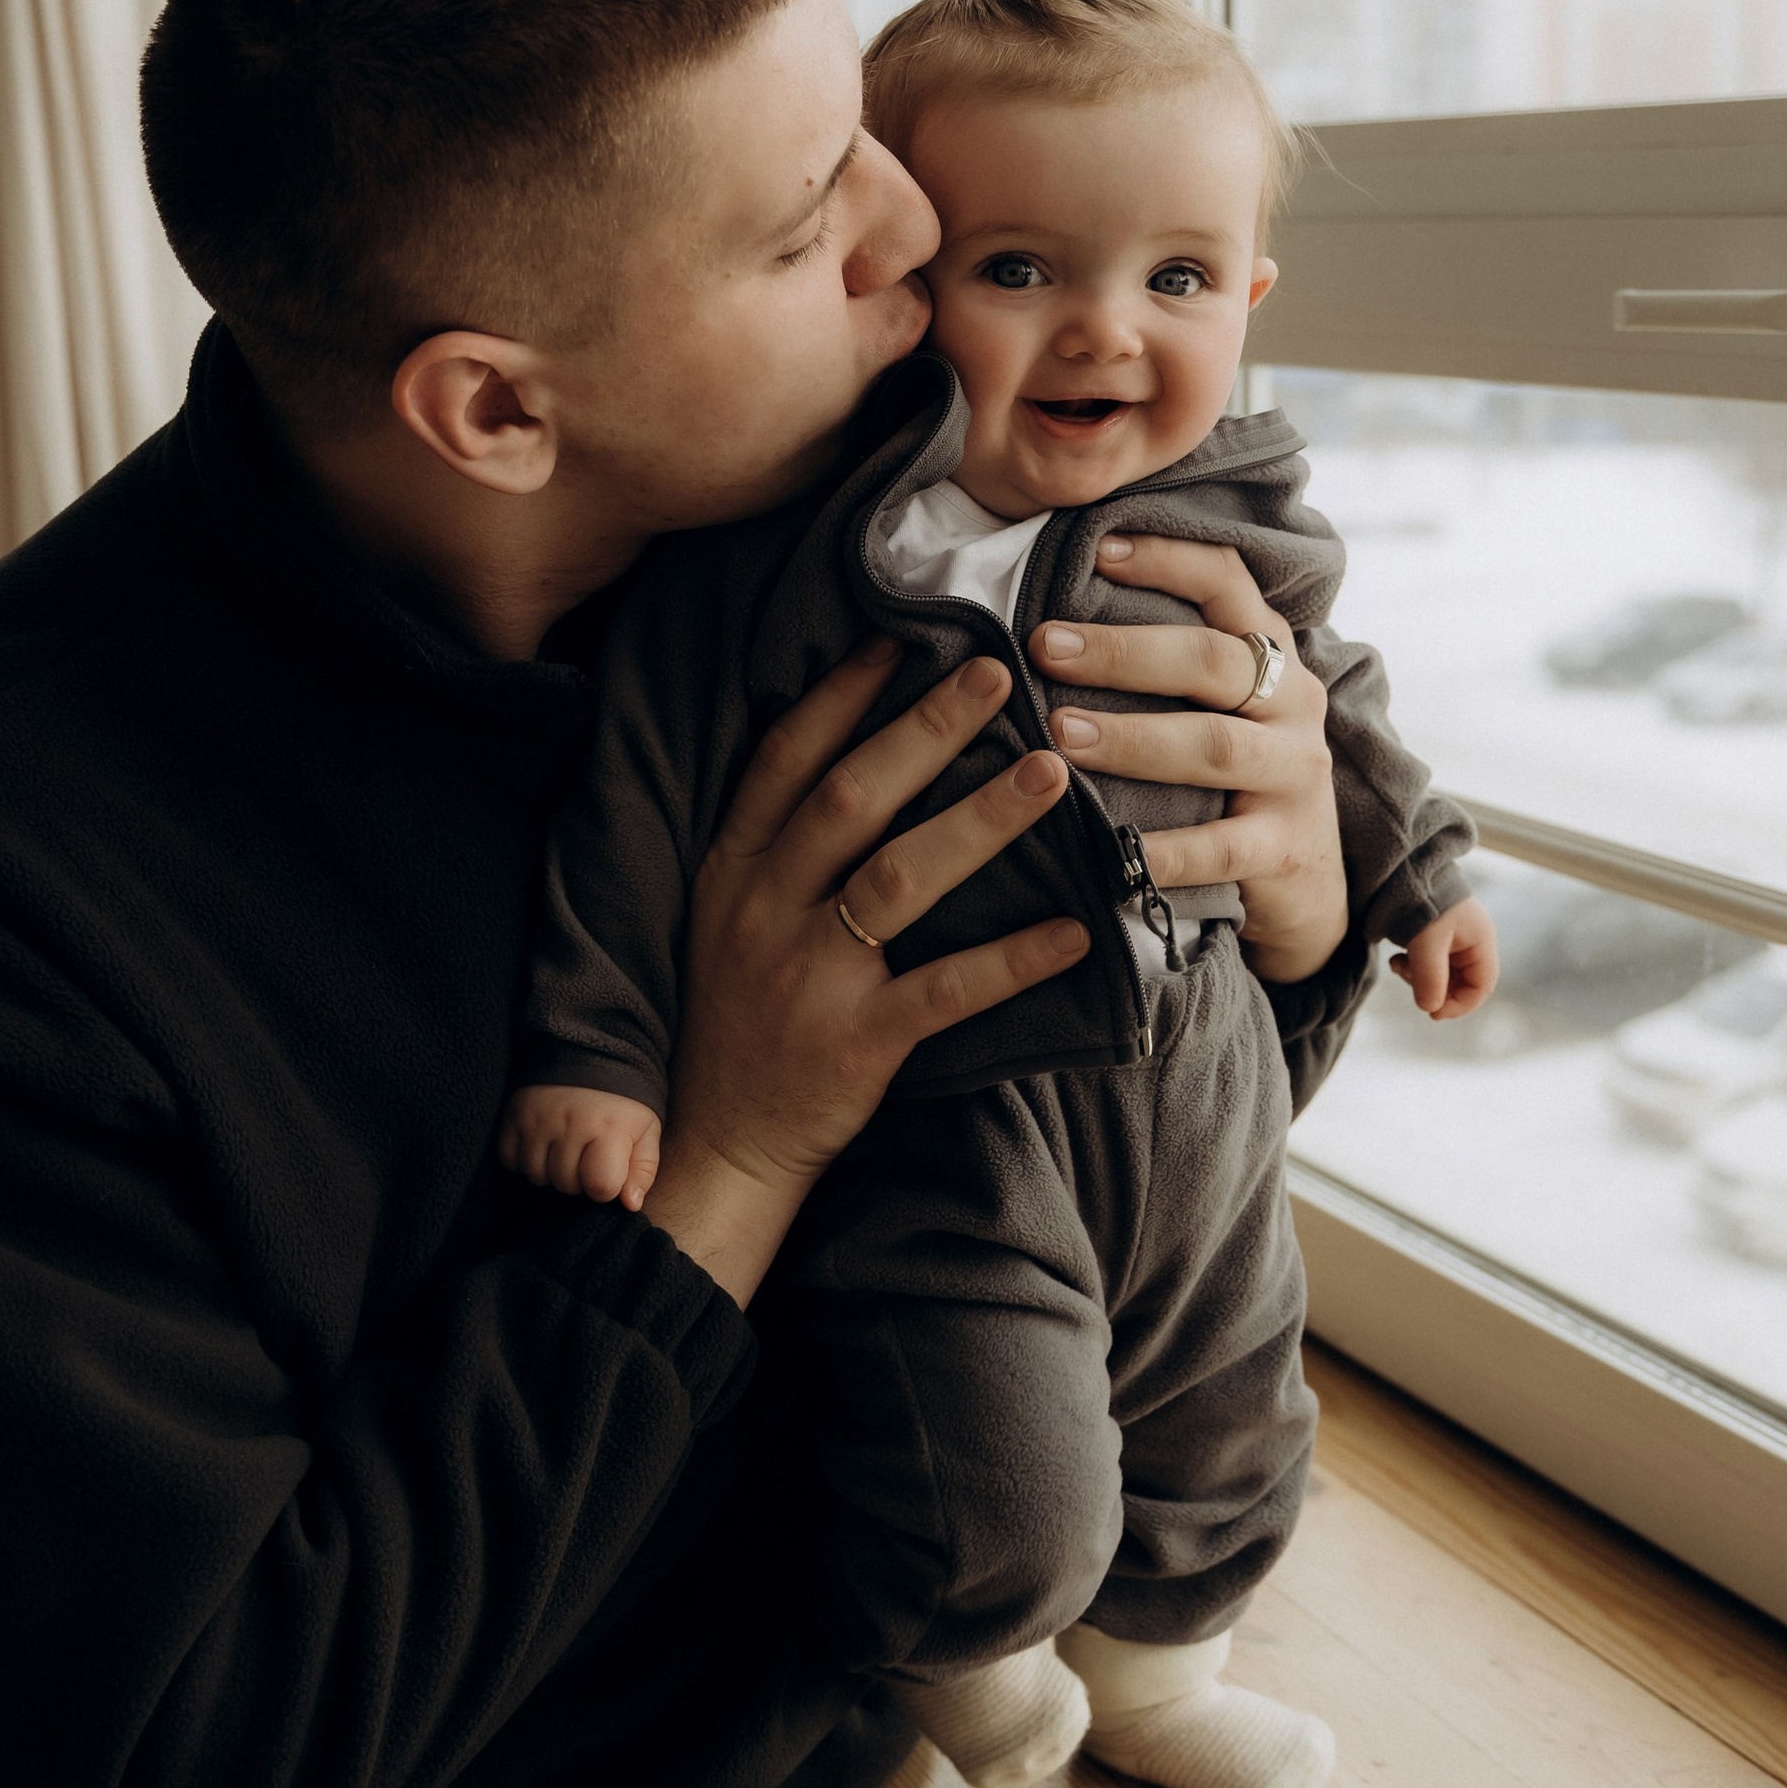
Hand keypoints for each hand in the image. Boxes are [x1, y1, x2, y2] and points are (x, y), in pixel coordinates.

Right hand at [498, 1086, 663, 1209]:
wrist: (589, 1054)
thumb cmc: (622, 1102)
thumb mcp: (646, 1131)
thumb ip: (643, 1170)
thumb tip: (630, 1204)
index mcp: (610, 1127)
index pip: (600, 1186)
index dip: (606, 1186)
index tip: (608, 1170)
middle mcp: (572, 1122)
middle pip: (566, 1184)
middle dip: (578, 1178)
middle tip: (586, 1153)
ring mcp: (539, 1118)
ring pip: (537, 1176)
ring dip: (550, 1170)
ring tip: (564, 1147)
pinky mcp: (514, 1113)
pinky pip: (510, 1160)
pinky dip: (523, 1159)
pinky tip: (542, 1142)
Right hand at [644, 641, 1089, 1303]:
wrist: (712, 1149)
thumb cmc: (732, 1025)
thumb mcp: (724, 920)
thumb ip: (775, 848)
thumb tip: (856, 760)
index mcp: (732, 872)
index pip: (783, 761)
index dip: (840, 695)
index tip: (900, 638)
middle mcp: (764, 912)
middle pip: (852, 799)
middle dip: (927, 729)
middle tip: (998, 673)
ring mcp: (807, 978)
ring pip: (900, 877)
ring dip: (981, 818)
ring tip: (1051, 771)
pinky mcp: (854, 1045)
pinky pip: (945, 991)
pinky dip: (1011, 959)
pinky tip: (1074, 929)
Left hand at [1027, 535, 1346, 984]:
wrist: (1307, 881)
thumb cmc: (1232, 777)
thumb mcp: (1218, 707)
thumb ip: (1166, 661)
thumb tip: (1052, 618)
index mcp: (1270, 654)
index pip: (1227, 582)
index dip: (1168, 558)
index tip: (1097, 549)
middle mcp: (1293, 703)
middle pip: (1212, 660)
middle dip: (1124, 652)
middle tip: (1046, 646)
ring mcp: (1295, 775)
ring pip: (1214, 746)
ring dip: (1133, 739)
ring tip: (1062, 733)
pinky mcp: (1286, 849)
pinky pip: (1220, 848)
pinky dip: (1165, 850)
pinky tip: (1114, 849)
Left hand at [1391, 896, 1498, 1018]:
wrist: (1401, 869)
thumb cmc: (1421, 901)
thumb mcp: (1426, 942)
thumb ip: (1430, 977)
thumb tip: (1430, 1009)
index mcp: (1480, 940)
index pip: (1482, 985)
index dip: (1461, 1004)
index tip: (1434, 1013)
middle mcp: (1471, 940)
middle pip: (1461, 982)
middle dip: (1435, 989)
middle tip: (1411, 985)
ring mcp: (1453, 937)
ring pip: (1442, 974)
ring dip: (1420, 978)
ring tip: (1400, 965)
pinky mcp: (1434, 935)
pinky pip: (1428, 962)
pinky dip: (1414, 967)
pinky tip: (1398, 958)